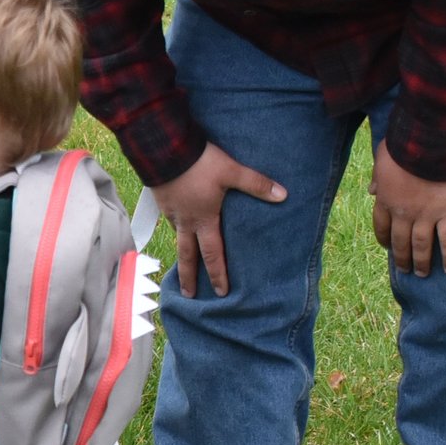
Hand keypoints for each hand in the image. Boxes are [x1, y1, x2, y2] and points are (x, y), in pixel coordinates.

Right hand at [150, 140, 285, 297]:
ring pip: (179, 237)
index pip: (213, 254)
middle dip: (189, 276)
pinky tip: (179, 223)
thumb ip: (256, 184)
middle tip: (188, 294)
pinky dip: (176, 227)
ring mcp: (171, 212)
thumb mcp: (232, 172)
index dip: (218, 274)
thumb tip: (283, 195)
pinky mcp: (162, 200)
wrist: (165, 150)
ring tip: (185, 261)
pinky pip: (171, 220)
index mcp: (204, 220)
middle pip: (188, 255)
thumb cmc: (200, 164)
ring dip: (182, 251)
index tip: (220, 292)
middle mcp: (186, 221)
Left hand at [369, 142, 445, 275]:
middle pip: (400, 241)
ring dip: (421, 262)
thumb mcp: (382, 157)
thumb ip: (377, 176)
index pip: (381, 226)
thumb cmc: (404, 145)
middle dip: (401, 257)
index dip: (384, 239)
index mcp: (386, 199)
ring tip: (422, 274)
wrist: (429, 142)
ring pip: (421, 246)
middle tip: (405, 269)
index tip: (387, 247)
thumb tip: (371, 191)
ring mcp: (426, 215)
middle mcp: (403, 213)